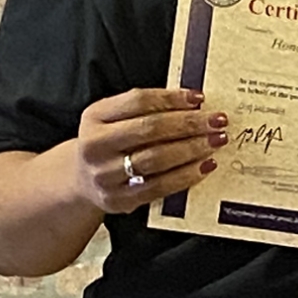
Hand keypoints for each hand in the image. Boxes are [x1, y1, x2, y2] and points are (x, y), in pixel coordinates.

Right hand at [73, 87, 227, 214]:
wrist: (81, 181)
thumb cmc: (108, 144)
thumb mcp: (113, 118)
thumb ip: (145, 108)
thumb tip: (192, 102)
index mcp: (95, 117)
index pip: (138, 101)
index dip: (172, 98)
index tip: (199, 98)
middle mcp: (96, 145)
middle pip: (150, 129)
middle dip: (189, 123)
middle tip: (217, 121)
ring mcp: (105, 175)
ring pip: (156, 158)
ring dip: (192, 148)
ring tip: (215, 140)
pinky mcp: (119, 199)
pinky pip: (159, 186)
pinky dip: (186, 175)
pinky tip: (204, 165)